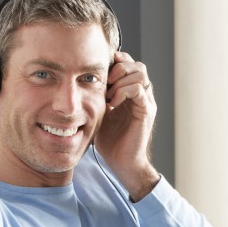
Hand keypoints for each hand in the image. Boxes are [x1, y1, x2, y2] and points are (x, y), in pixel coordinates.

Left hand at [94, 51, 159, 200]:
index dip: (114, 64)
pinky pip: (139, 90)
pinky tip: (112, 103)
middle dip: (118, 69)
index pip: (128, 64)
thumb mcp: (100, 113)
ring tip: (108, 94)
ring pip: (140, 73)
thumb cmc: (110, 141)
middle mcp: (142, 95)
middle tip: (103, 83)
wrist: (122, 162)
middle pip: (136, 65)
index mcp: (131, 93)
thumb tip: (81, 82)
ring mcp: (146, 102)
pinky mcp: (146, 111)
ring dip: (120, 79)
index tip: (98, 75)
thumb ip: (98, 96)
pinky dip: (123, 91)